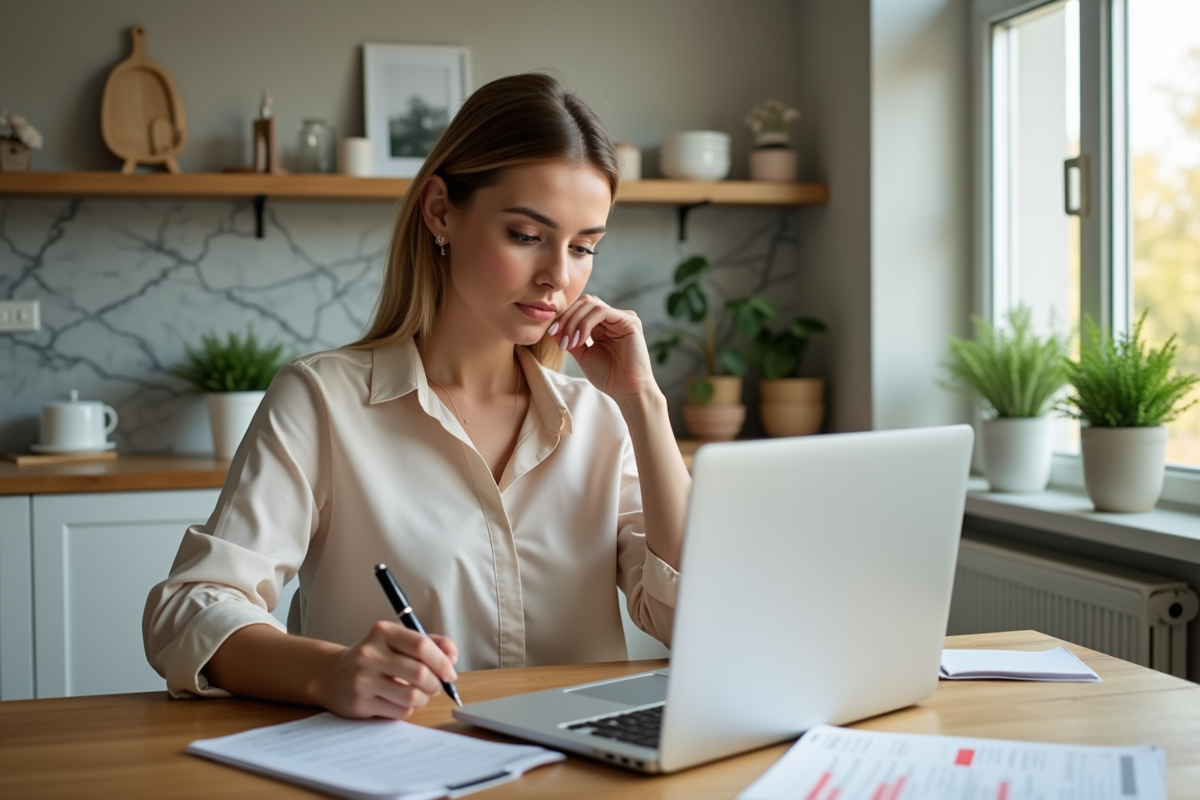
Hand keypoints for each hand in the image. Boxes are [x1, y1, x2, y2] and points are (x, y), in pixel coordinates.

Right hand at [315, 621, 458, 718]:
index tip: (450, 672)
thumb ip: (429, 643)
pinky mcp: (360, 703)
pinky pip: (400, 711)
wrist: (330, 675)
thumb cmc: (373, 658)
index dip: (442, 661)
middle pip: (420, 673)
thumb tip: (452, 657)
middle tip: (437, 686)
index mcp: (383, 632)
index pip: (421, 645)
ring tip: (420, 694)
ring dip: (424, 698)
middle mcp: (370, 654)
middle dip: (436, 683)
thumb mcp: (396, 641)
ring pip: (412, 696)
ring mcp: (363, 679)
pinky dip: (409, 709)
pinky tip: (400, 702)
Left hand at [550, 294, 660, 403]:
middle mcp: (614, 318)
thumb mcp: (583, 355)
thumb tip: (552, 328)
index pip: (581, 309)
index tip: (551, 333)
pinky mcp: (630, 321)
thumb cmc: (608, 376)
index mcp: (604, 325)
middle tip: (558, 336)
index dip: (564, 318)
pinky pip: (601, 312)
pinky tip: (581, 340)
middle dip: (567, 318)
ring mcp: (623, 318)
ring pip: (592, 304)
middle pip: (585, 303)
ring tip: (569, 343)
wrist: (627, 391)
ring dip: (575, 322)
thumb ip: (570, 339)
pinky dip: (586, 324)